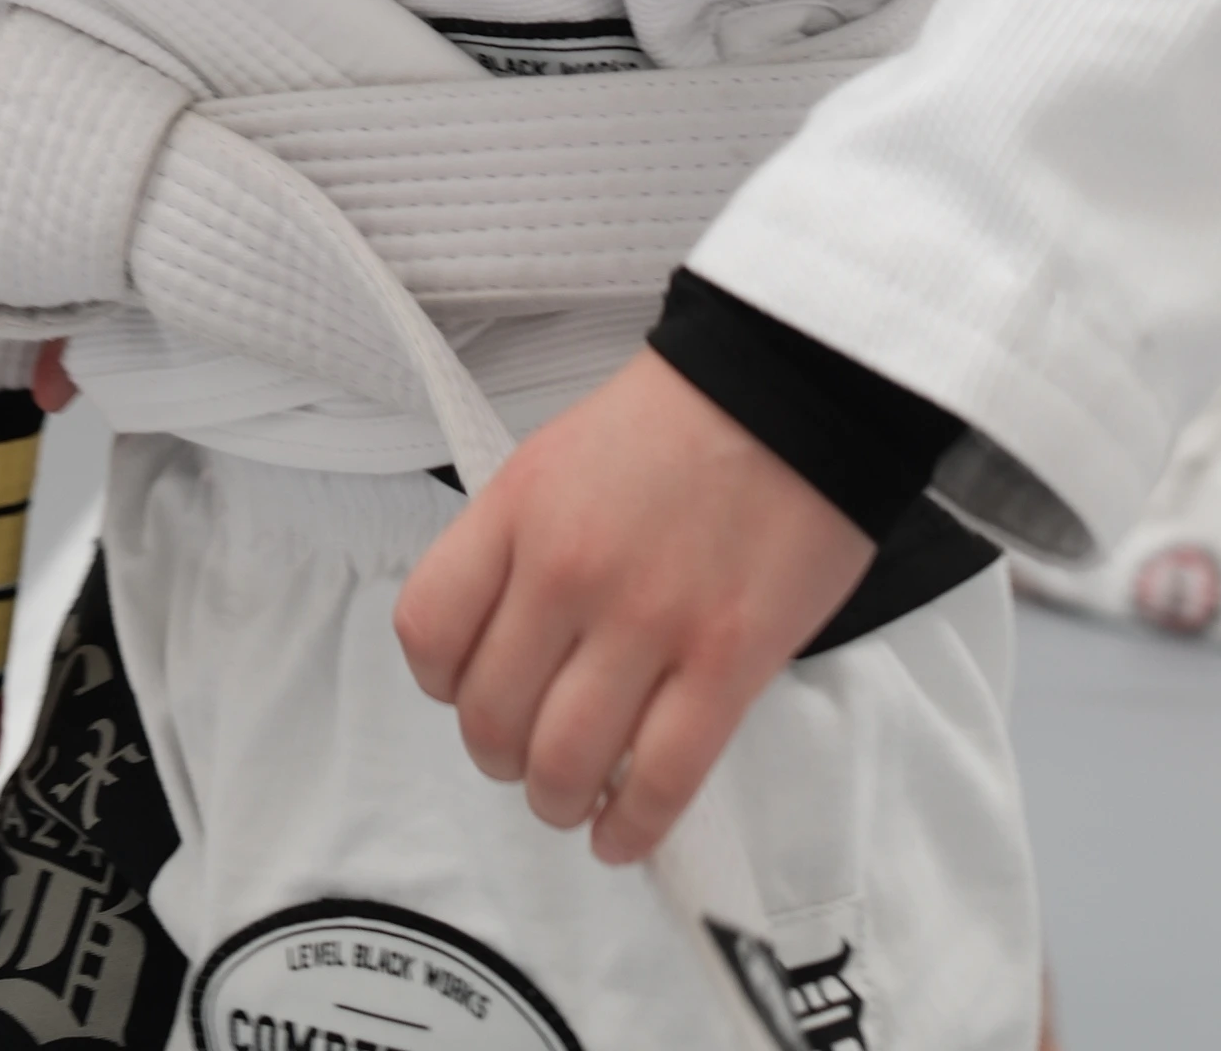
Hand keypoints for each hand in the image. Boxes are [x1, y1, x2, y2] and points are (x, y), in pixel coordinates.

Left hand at [395, 348, 873, 864]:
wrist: (791, 387)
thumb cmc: (680, 418)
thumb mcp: (560, 455)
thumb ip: (520, 544)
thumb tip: (507, 642)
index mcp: (519, 509)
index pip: (428, 630)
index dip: (443, 682)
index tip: (470, 688)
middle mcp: (568, 570)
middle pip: (491, 717)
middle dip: (501, 757)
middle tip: (527, 753)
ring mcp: (647, 621)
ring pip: (564, 765)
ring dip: (558, 800)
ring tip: (575, 796)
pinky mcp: (726, 662)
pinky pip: (661, 781)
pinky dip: (632, 828)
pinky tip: (622, 833)